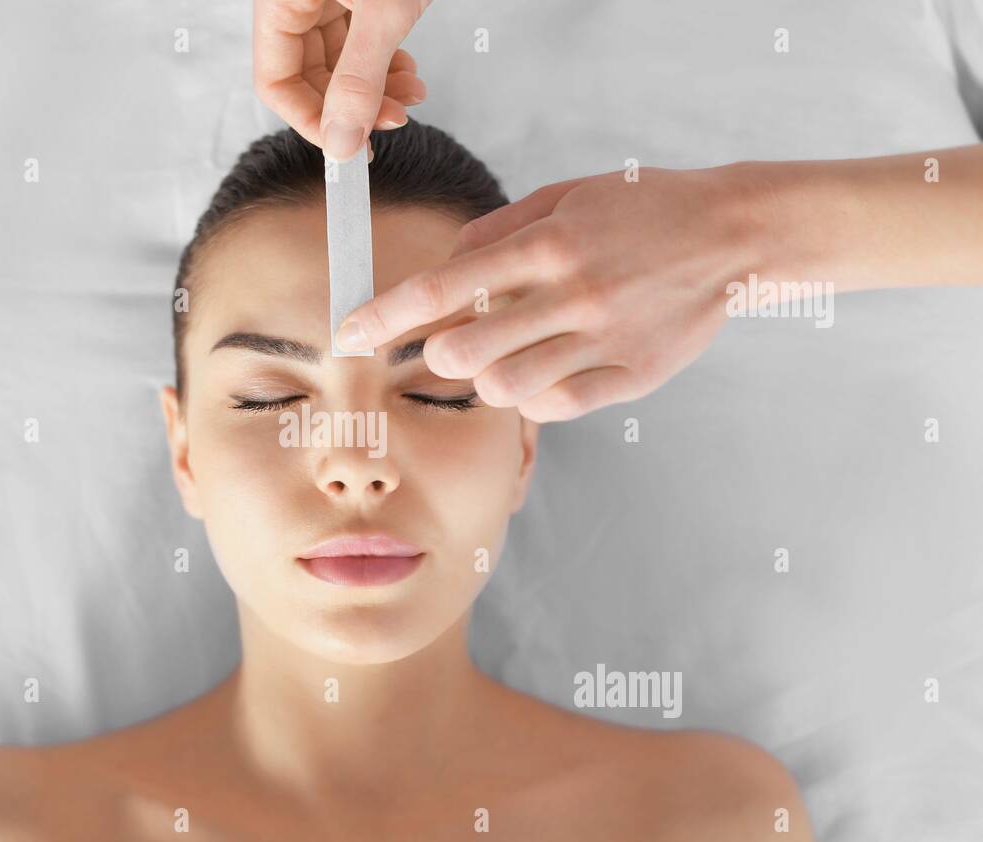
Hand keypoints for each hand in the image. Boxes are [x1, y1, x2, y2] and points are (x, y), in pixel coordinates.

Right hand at [253, 0, 430, 160]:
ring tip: (411, 95)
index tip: (349, 146)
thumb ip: (359, 78)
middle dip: (355, 107)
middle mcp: (298, 3)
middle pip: (310, 78)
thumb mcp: (382, 12)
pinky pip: (362, 44)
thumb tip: (340, 143)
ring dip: (378, 91)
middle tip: (392, 120)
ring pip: (341, 65)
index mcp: (281, 1)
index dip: (311, 121)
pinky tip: (409, 73)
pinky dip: (386, 66)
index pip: (276, 82)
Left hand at [334, 163, 772, 420]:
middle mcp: (570, 293)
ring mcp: (603, 338)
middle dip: (439, 355)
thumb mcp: (566, 196)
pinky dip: (536, 396)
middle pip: (464, 351)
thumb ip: (496, 232)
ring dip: (489, 377)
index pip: (442, 288)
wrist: (732, 234)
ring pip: (506, 388)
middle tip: (450, 345)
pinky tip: (548, 369)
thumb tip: (442, 266)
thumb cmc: (640, 210)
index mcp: (546, 244)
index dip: (383, 316)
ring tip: (512, 353)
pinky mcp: (632, 374)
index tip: (347, 336)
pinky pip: (557, 406)